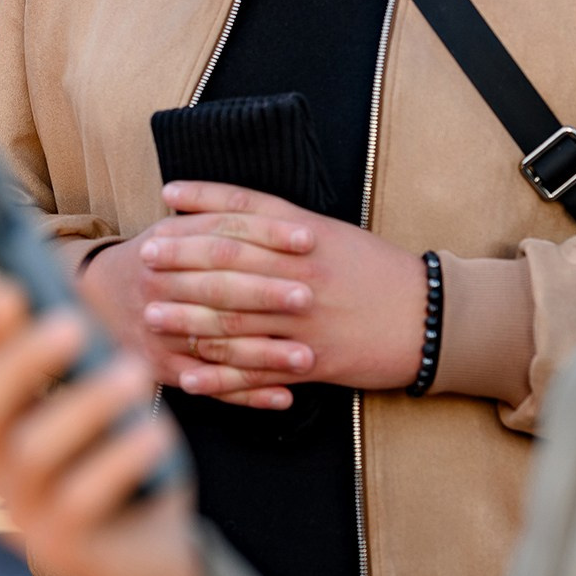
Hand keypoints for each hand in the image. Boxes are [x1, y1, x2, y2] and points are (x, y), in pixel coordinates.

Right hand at [0, 283, 202, 575]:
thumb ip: (87, 377)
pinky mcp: (62, 549)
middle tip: (71, 324)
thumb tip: (79, 313)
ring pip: (34, 451)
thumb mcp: (108, 419)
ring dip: (85, 405)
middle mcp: (2, 469)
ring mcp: (27, 513)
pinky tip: (154, 434)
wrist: (155, 562)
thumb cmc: (130, 471)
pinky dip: (119, 459)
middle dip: (27, 360)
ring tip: (133, 374)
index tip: (11, 288)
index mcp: (7, 432)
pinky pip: (81, 498)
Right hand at [76, 199, 320, 409]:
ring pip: (216, 344)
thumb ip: (218, 214)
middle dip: (264, 294)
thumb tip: (287, 216)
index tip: (308, 240)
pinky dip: (247, 393)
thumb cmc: (154, 261)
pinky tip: (283, 397)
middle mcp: (159, 289)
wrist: (95, 301)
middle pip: (218, 289)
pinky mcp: (162, 369)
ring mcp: (159, 333)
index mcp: (166, 246)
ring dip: (263, 354)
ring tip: (306, 358)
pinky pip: (210, 384)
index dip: (267, 235)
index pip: (223, 237)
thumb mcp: (174, 229)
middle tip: (308, 297)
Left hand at [131, 183, 429, 398]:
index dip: (204, 202)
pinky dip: (223, 377)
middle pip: (232, 263)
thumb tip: (235, 212)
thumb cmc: (378, 272)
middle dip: (182, 261)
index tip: (165, 198)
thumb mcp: (335, 235)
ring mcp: (307, 321)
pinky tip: (191, 377)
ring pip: (238, 319)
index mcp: (309, 238)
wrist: (432, 320)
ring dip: (189, 319)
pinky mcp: (317, 363)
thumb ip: (285, 225)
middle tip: (143, 259)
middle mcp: (304, 275)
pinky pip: (260, 371)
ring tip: (152, 316)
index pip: (248, 212)